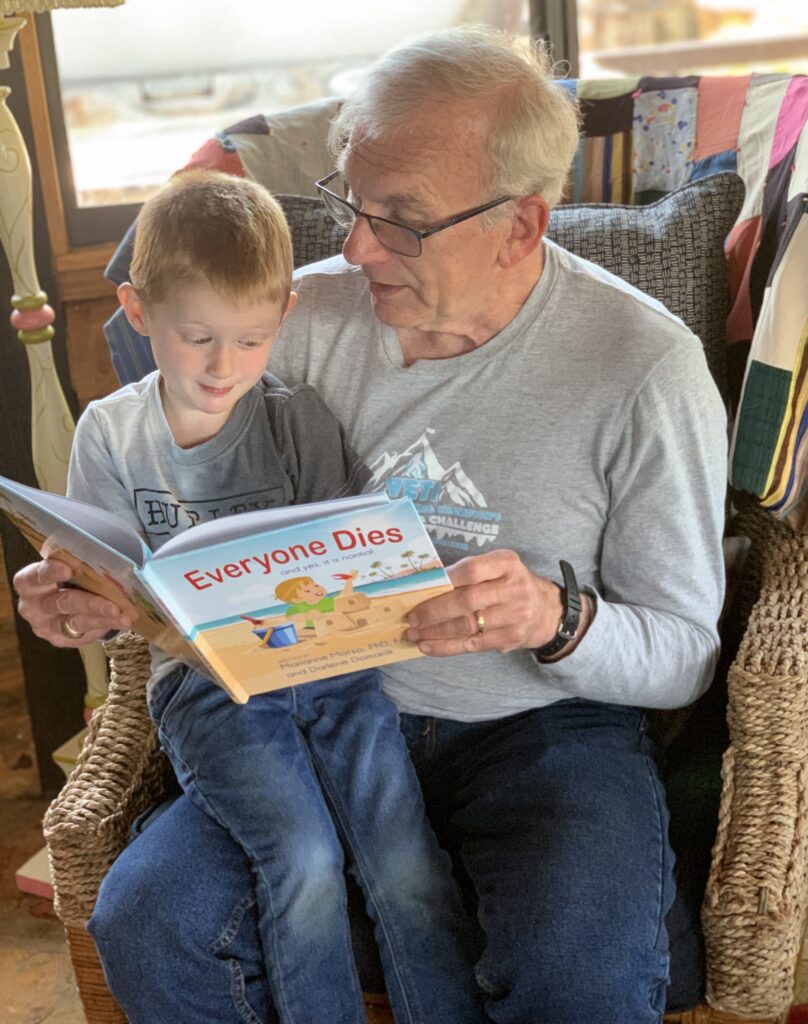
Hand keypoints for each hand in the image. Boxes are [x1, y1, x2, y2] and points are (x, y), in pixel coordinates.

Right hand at [13, 558, 130, 647]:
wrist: (66, 599)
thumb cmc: (68, 575)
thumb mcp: (70, 565)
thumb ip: (81, 564)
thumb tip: (109, 565)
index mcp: (29, 581)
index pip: (38, 576)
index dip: (52, 572)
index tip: (69, 569)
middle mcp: (33, 606)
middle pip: (63, 603)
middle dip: (91, 603)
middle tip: (114, 606)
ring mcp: (46, 626)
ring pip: (77, 622)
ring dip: (103, 619)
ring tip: (125, 618)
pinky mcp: (60, 639)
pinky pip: (84, 634)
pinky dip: (104, 626)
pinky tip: (118, 622)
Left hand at [405, 549, 586, 657]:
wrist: (546, 610)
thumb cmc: (508, 584)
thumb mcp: (497, 568)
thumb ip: (468, 573)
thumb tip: (424, 585)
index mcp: (507, 563)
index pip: (472, 569)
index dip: (445, 579)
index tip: (420, 588)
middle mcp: (514, 588)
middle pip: (467, 601)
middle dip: (433, 611)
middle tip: (411, 618)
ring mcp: (514, 615)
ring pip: (467, 626)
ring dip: (435, 632)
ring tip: (413, 634)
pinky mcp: (511, 637)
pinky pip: (472, 644)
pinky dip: (447, 647)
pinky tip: (428, 647)